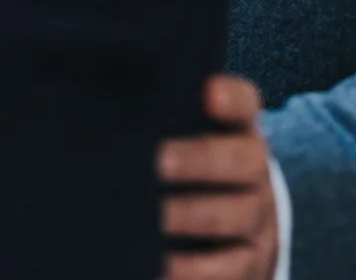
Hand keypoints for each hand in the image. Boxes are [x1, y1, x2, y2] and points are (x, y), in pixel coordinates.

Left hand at [159, 75, 277, 279]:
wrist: (234, 234)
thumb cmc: (188, 175)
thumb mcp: (184, 142)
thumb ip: (159, 123)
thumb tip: (100, 111)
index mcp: (238, 131)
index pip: (244, 104)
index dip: (232, 98)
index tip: (209, 94)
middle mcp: (253, 170)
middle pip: (243, 160)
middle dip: (200, 160)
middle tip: (159, 162)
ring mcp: (255, 218)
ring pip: (236, 214)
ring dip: (193, 215)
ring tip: (155, 219)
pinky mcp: (248, 263)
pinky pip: (228, 268)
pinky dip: (194, 268)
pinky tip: (162, 265)